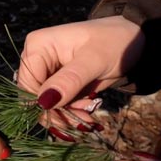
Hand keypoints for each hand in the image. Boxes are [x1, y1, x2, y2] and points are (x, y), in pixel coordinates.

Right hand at [18, 16, 144, 111]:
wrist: (134, 39)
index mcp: (38, 46)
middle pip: (35, 97)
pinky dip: (71, 111)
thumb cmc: (114, 42)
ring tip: (89, 116)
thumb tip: (43, 102)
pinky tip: (87, 111)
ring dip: (66, 115)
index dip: (42, 105)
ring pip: (46, 104)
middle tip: (83, 121)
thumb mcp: (93, 61)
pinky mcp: (58, 81)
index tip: (68, 117)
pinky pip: (57, 103)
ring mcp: (47, 70)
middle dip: (57, 113)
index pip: (27, 85)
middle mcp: (37, 58)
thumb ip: (69, 81)